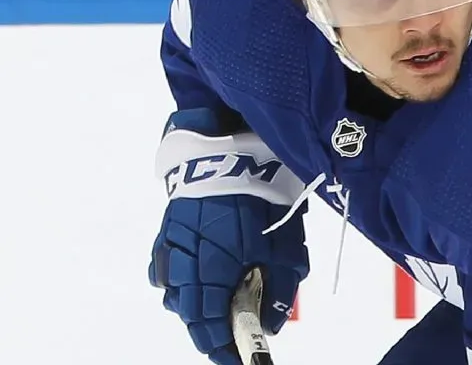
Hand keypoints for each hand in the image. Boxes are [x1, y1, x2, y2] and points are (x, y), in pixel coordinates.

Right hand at [149, 195, 309, 364]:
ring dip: (195, 306)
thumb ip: (279, 291)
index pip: (209, 327)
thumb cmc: (264, 200)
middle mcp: (184, 263)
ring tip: (219, 305)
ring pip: (174, 293)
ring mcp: (171, 245)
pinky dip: (177, 280)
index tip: (237, 357)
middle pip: (190, 315)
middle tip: (231, 338)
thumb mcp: (285, 249)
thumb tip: (270, 325)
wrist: (235, 150)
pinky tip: (196, 276)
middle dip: (210, 331)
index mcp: (212, 271)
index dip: (222, 347)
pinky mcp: (167, 228)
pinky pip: (164, 267)